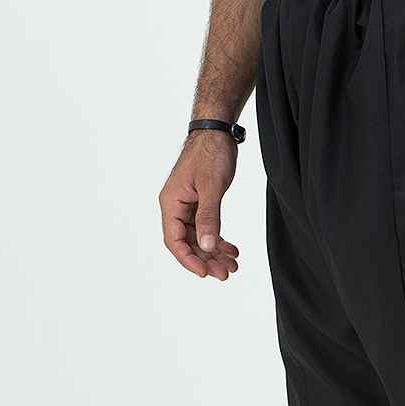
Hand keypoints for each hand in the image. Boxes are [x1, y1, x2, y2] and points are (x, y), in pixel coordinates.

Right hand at [158, 131, 240, 280]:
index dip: (189, 259)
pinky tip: (232, 249)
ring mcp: (188, 206)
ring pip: (199, 238)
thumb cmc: (211, 153)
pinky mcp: (200, 203)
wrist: (217, 132)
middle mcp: (176, 207)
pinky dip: (219, 240)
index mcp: (171, 203)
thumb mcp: (211, 187)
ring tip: (232, 265)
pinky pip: (207, 228)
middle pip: (188, 243)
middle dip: (206, 260)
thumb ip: (209, 217)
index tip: (206, 273)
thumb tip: (207, 246)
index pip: (174, 240)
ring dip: (214, 253)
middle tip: (226, 273)